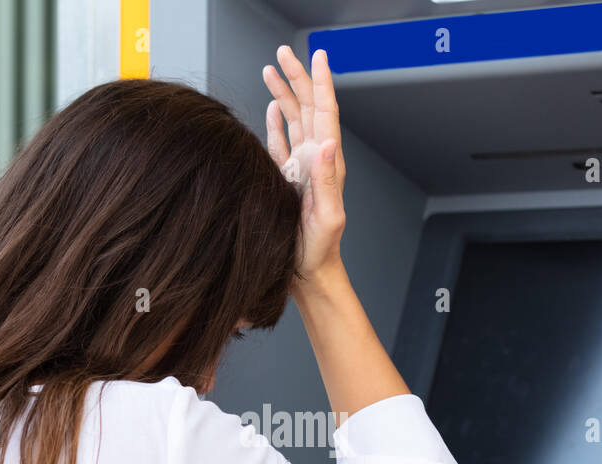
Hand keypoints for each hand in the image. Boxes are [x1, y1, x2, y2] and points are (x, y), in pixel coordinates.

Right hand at [262, 46, 345, 284]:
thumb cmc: (319, 250)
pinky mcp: (284, 178)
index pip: (325, 113)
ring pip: (292, 121)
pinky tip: (273, 108)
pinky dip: (277, 122)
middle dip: (297, 78)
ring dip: (284, 94)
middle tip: (283, 53)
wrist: (307, 271)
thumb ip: (327, 179)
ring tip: (271, 71)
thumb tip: (329, 142)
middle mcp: (315, 160)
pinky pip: (280, 143)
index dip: (321, 82)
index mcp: (327, 163)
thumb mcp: (327, 216)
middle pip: (307, 108)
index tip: (318, 56)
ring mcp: (299, 167)